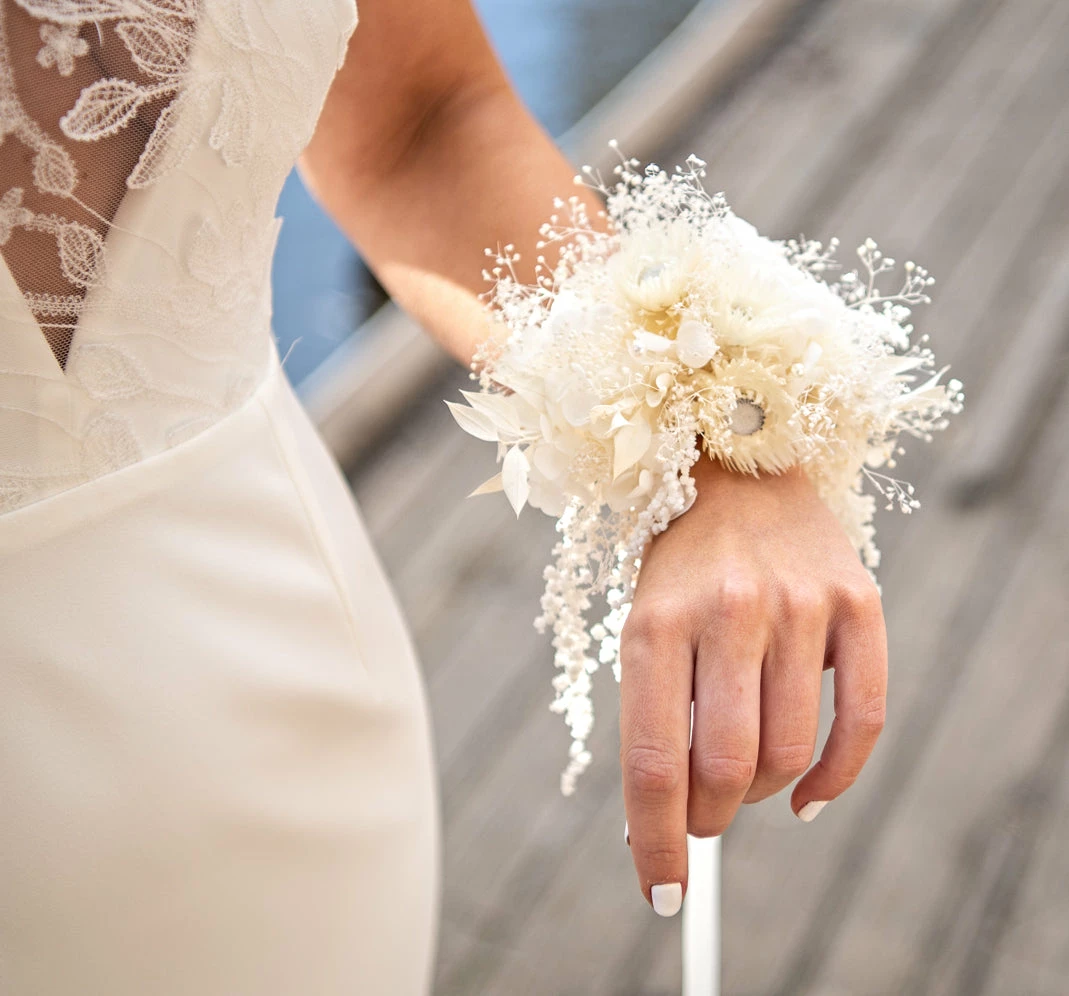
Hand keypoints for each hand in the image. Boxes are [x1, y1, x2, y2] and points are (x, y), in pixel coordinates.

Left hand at [619, 455, 887, 915]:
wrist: (740, 467)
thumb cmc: (681, 563)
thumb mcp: (645, 625)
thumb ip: (654, 714)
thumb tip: (660, 819)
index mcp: (657, 621)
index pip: (654, 762)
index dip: (656, 841)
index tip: (660, 888)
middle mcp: (729, 611)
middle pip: (727, 769)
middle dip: (710, 818)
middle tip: (704, 820)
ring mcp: (800, 605)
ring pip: (790, 754)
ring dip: (764, 795)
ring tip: (744, 780)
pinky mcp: (858, 604)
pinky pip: (862, 720)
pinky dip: (836, 778)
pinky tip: (810, 799)